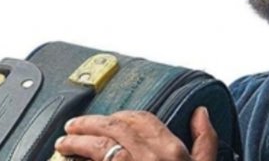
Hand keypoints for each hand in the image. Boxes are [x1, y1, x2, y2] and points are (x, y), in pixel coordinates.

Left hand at [55, 106, 216, 160]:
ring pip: (99, 146)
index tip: (110, 118)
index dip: (123, 115)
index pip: (142, 120)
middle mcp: (150, 158)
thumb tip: (200, 112)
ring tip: (63, 143)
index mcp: (172, 151)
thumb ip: (205, 140)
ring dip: (77, 141)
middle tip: (74, 126)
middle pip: (115, 128)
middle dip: (91, 123)